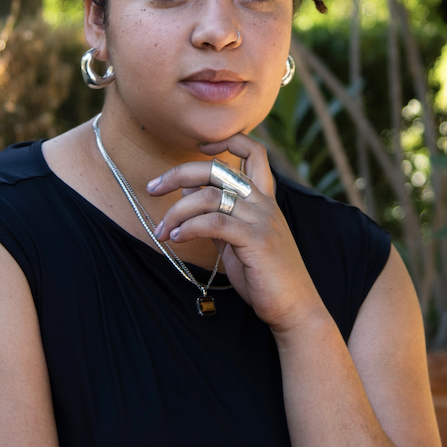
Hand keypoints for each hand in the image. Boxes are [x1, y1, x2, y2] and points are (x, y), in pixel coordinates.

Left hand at [147, 134, 324, 332]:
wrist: (293, 307)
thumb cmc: (264, 275)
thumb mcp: (236, 239)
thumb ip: (217, 213)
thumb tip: (188, 190)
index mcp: (264, 199)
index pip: (254, 151)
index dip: (228, 140)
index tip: (199, 147)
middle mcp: (264, 203)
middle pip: (218, 169)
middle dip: (178, 174)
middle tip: (152, 188)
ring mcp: (262, 219)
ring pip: (209, 197)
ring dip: (176, 212)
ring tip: (162, 231)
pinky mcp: (256, 240)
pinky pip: (213, 222)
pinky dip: (189, 228)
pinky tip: (176, 239)